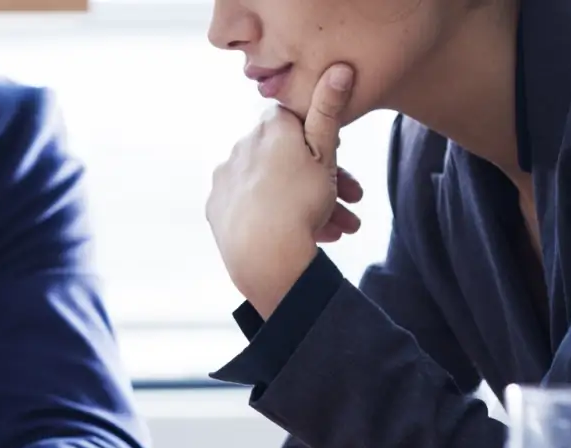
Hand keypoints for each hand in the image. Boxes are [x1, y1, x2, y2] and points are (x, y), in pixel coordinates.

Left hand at [207, 63, 361, 315]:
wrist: (266, 257)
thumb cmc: (302, 203)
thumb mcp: (325, 154)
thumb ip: (328, 111)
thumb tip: (339, 67)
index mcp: (268, 128)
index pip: (296, 121)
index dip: (320, 139)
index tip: (338, 160)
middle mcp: (241, 146)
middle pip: (287, 158)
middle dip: (325, 180)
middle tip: (353, 202)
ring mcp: (225, 179)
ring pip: (275, 187)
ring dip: (310, 205)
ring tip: (340, 228)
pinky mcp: (217, 208)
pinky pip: (252, 207)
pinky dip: (277, 217)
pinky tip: (303, 235)